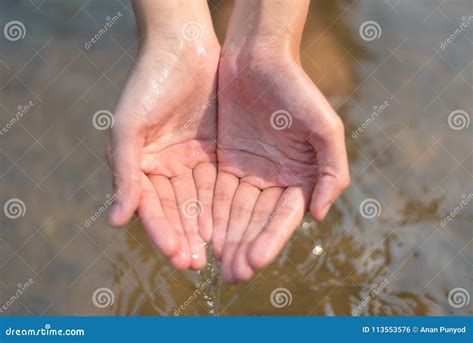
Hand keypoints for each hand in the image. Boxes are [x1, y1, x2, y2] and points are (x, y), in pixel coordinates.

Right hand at [108, 1, 219, 269]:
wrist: (183, 49)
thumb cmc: (148, 84)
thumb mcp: (128, 128)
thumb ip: (124, 174)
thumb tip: (117, 222)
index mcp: (139, 165)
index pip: (151, 206)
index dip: (163, 231)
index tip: (177, 256)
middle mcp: (164, 167)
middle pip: (176, 209)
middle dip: (186, 237)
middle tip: (198, 265)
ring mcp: (189, 160)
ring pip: (198, 201)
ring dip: (205, 227)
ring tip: (216, 253)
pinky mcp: (212, 151)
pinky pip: (217, 183)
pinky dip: (222, 204)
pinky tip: (229, 225)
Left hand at [213, 0, 348, 281]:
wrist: (257, 57)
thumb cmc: (296, 89)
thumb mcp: (325, 128)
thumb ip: (332, 172)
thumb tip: (319, 217)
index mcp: (301, 177)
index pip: (284, 218)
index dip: (270, 240)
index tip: (255, 263)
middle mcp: (275, 179)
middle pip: (258, 221)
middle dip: (245, 247)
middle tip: (231, 275)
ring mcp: (249, 172)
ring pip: (235, 212)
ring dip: (226, 237)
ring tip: (214, 262)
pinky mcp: (225, 161)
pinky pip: (216, 193)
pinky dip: (210, 213)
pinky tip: (202, 234)